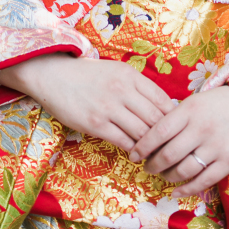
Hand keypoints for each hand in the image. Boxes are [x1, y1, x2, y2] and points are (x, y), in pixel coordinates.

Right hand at [2, 55, 173, 150]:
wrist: (53, 76)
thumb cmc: (87, 75)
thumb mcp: (116, 72)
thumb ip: (138, 87)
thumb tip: (165, 108)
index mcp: (130, 75)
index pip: (163, 101)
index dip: (173, 119)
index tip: (175, 130)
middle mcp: (122, 90)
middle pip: (156, 119)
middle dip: (165, 137)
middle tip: (169, 149)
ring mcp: (108, 107)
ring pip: (142, 133)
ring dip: (150, 148)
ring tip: (155, 156)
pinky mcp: (95, 123)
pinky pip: (123, 141)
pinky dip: (133, 151)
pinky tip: (135, 154)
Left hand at [129, 85, 228, 195]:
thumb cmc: (219, 103)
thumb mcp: (194, 102)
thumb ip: (176, 118)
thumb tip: (152, 137)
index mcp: (189, 111)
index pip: (159, 131)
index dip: (142, 146)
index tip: (133, 155)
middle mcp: (200, 129)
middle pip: (169, 154)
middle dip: (153, 164)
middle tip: (146, 167)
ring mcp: (215, 147)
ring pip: (184, 169)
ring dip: (168, 177)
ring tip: (162, 176)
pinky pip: (204, 180)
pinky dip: (187, 188)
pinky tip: (176, 190)